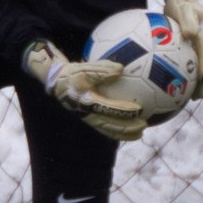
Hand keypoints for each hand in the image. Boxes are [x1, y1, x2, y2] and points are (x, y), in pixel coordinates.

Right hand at [23, 40, 146, 139]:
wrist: (58, 84)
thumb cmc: (73, 74)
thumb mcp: (84, 69)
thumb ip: (102, 70)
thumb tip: (121, 70)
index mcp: (87, 102)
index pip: (109, 109)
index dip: (124, 110)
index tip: (139, 108)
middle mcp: (88, 114)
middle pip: (111, 126)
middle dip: (128, 128)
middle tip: (144, 125)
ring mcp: (89, 119)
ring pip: (109, 131)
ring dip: (125, 134)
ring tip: (140, 133)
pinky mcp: (90, 120)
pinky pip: (106, 129)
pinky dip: (118, 131)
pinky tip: (131, 129)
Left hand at [162, 0, 202, 99]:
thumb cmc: (181, 2)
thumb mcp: (184, 8)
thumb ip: (188, 20)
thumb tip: (190, 35)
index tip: (202, 78)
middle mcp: (202, 44)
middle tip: (198, 96)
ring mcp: (196, 48)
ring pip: (199, 68)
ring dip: (197, 83)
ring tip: (190, 98)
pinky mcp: (188, 50)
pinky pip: (188, 65)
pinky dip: (185, 76)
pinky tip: (174, 87)